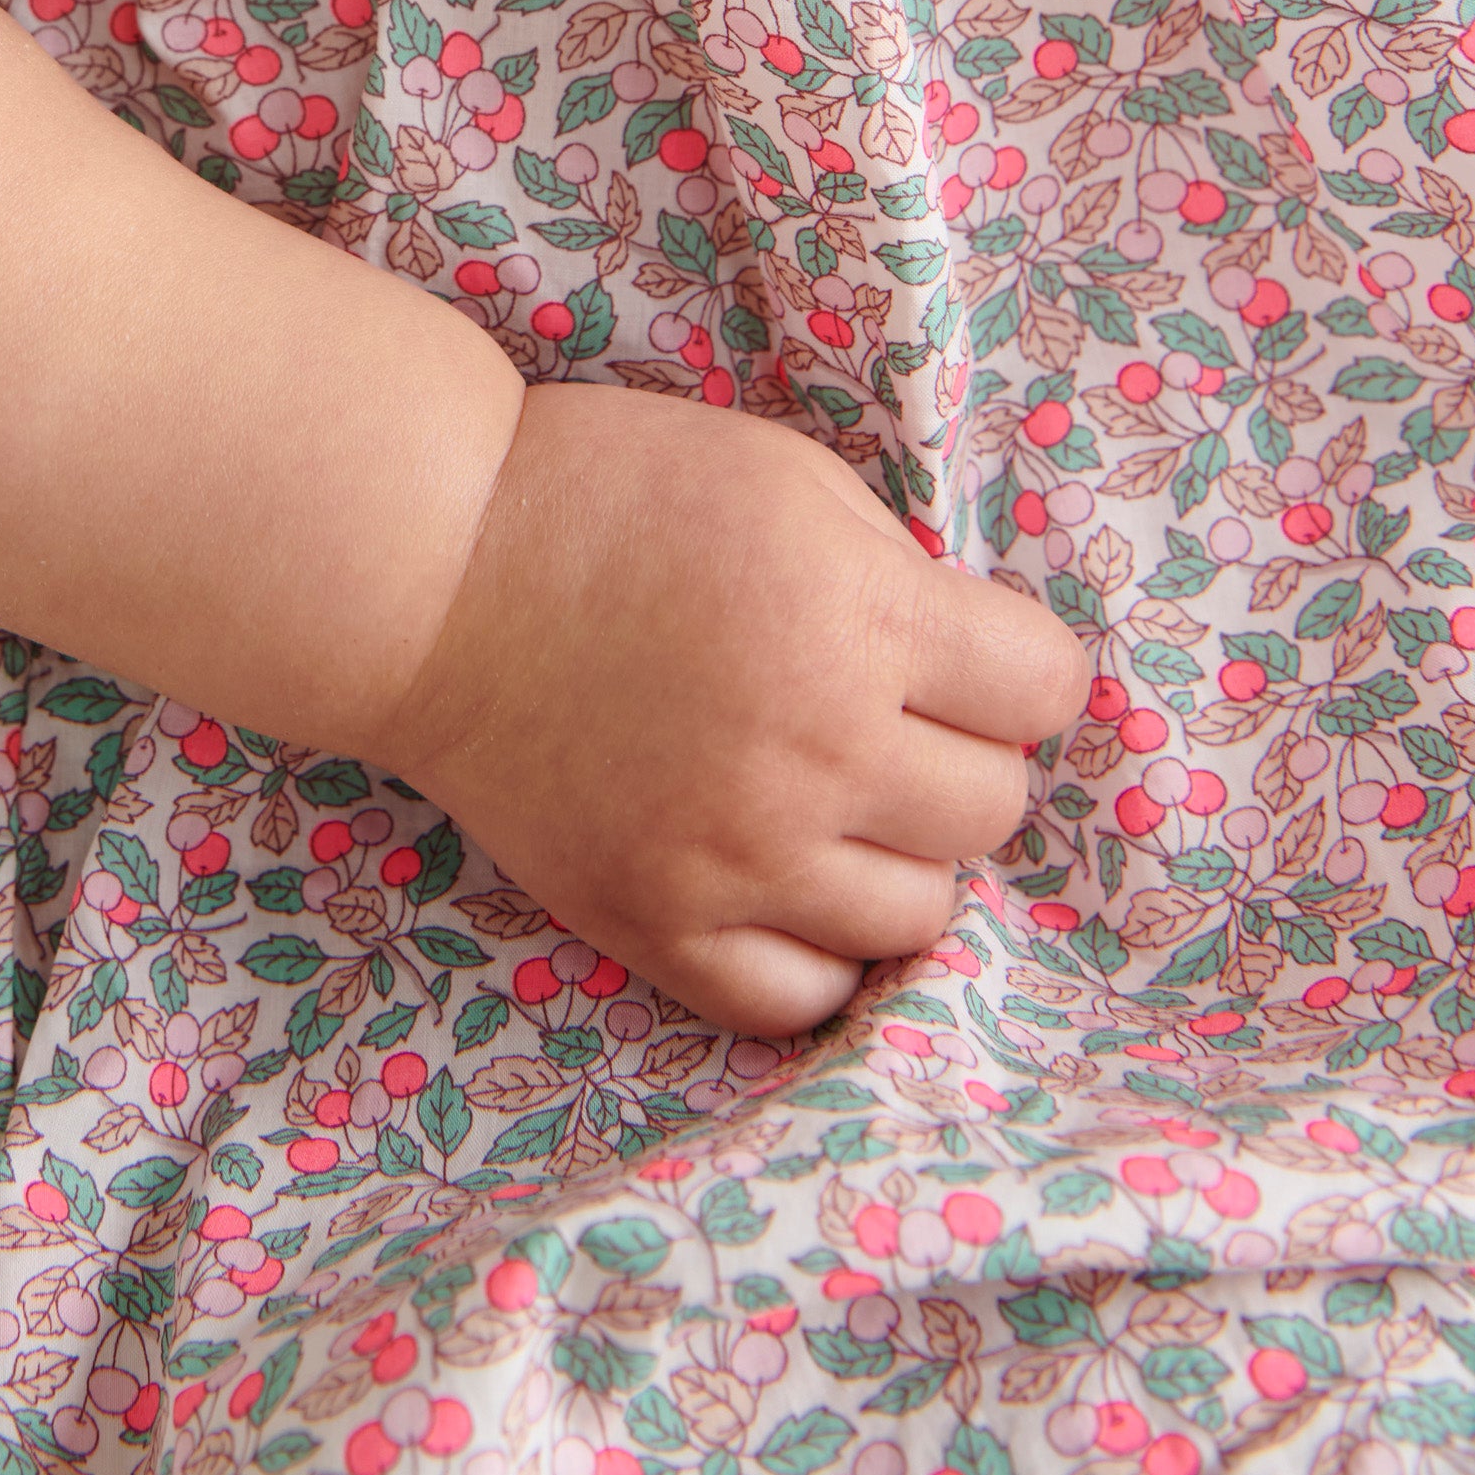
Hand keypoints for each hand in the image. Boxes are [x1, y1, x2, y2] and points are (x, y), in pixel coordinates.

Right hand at [373, 383, 1088, 1040]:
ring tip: (826, 799)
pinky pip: (803, 998)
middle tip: (880, 718)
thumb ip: (896, 574)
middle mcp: (815, 751)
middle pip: (991, 807)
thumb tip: (972, 674)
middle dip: (955, 755)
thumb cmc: (609, 493)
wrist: (430, 570)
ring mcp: (736, 855)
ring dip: (892, 854)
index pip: (1044, 689)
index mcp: (857, 618)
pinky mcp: (658, 924)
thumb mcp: (785, 476)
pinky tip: (783, 883)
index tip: (963, 657)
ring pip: (918, 914)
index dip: (1011, 667)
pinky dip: (814, 949)